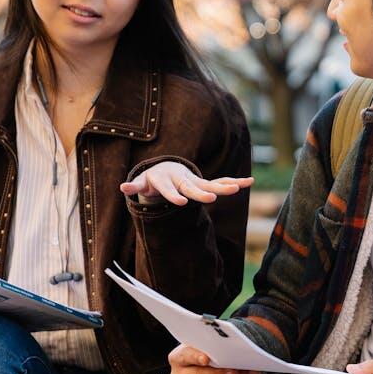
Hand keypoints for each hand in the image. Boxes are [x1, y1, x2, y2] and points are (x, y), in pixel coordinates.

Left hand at [121, 161, 253, 205]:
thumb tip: (123, 188)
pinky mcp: (205, 184)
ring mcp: (196, 182)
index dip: (174, 196)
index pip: (171, 190)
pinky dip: (235, 182)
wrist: (165, 170)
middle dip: (202, 193)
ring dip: (225, 186)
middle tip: (211, 198)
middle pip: (193, 188)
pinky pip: (221, 183)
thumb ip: (134, 186)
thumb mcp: (141, 183)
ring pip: (212, 184)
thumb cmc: (152, 180)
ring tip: (239, 188)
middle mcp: (185, 180)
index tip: (181, 203)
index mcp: (169, 181)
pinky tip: (250, 181)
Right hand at [168, 344, 258, 373]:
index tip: (206, 359)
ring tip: (245, 373)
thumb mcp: (202, 342)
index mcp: (177, 357)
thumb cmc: (201, 346)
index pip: (185, 356)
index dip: (196, 357)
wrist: (198, 358)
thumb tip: (235, 343)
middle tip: (234, 372)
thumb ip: (212, 342)